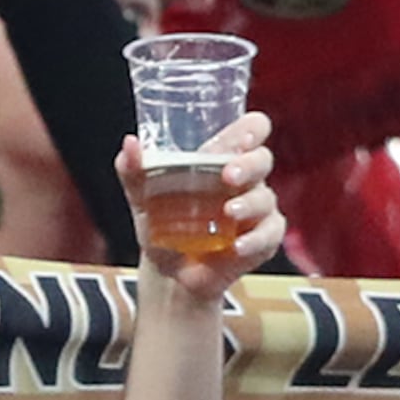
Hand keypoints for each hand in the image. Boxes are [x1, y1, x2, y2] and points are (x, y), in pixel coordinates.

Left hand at [121, 109, 282, 303]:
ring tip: (229, 212)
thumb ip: (133, 169)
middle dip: (248, 164)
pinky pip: (268, 234)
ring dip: (249, 203)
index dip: (251, 129)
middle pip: (262, 159)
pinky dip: (255, 240)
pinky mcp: (263, 239)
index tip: (240, 138)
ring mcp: (257, 208)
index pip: (250, 130)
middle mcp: (244, 179)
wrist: (167, 271)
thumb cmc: (161, 222)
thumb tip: (131, 144)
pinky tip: (238, 246)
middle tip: (228, 175)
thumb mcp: (142, 196)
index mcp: (221, 157)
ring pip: (264, 198)